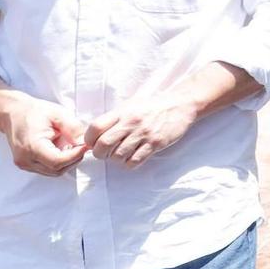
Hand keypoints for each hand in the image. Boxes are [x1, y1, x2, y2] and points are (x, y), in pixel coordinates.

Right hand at [0, 91, 87, 176]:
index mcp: (32, 146)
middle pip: (56, 169)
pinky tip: (62, 148)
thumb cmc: (34, 112)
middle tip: (80, 145)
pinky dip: (58, 162)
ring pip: (53, 172)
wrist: (12, 113)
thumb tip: (85, 142)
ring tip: (70, 144)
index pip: (57, 162)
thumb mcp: (58, 115)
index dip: (75, 155)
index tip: (85, 146)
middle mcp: (25, 160)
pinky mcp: (26, 164)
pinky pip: (47, 169)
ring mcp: (24, 164)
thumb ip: (73, 129)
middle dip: (73, 159)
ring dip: (66, 161)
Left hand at [84, 92, 198, 167]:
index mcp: (122, 112)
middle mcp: (131, 122)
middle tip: (106, 152)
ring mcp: (144, 133)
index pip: (95, 128)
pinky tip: (134, 156)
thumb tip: (91, 138)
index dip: (89, 140)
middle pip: (103, 145)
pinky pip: (135, 161)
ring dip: (116, 159)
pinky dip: (130, 163)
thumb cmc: (152, 107)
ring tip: (122, 154)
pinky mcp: (156, 143)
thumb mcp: (129, 107)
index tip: (93, 143)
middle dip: (100, 153)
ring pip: (118, 156)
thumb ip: (111, 120)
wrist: (180, 105)